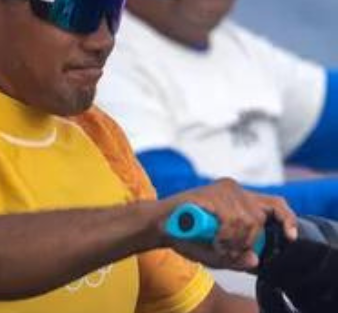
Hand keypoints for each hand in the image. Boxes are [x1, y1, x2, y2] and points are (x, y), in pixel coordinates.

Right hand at [159, 178, 296, 269]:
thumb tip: (254, 259)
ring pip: (248, 222)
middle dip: (247, 241)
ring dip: (232, 240)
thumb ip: (236, 258)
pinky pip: (232, 220)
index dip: (287, 219)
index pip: (275, 204)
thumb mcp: (216, 252)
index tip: (291, 237)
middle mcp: (234, 190)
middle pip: (259, 219)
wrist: (158, 225)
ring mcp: (224, 189)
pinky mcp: (213, 193)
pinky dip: (224, 235)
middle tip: (225, 248)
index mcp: (239, 200)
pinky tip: (212, 238)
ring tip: (215, 243)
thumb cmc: (186, 236)